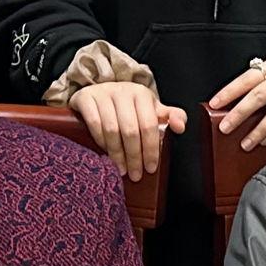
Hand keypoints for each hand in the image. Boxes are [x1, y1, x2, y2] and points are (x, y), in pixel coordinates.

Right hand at [69, 82, 188, 181]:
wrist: (100, 90)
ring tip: (121, 170)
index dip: (150, 149)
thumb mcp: (151, 108)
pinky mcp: (85, 97)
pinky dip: (100, 141)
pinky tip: (105, 153)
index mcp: (142, 94)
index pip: (149, 125)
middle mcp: (122, 91)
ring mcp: (103, 93)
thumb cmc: (129, 105)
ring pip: (111, 129)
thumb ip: (170, 116)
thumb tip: (180, 127)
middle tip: (135, 175)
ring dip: (117, 153)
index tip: (150, 168)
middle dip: (134, 156)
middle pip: (130, 130)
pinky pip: (94, 123)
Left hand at [210, 54, 265, 150]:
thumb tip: (233, 100)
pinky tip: (264, 141)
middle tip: (226, 127)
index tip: (214, 103)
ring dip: (259, 130)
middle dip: (241, 113)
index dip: (230, 91)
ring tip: (245, 143)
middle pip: (261, 95)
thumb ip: (260, 79)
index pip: (248, 77)